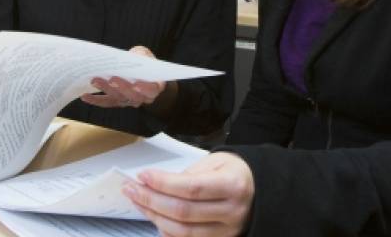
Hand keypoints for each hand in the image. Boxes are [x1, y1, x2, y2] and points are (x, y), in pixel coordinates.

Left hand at [80, 46, 165, 107]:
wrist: (140, 71)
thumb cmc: (144, 62)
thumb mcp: (145, 55)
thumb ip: (140, 56)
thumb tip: (130, 56)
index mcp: (155, 85)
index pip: (152, 89)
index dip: (145, 88)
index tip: (136, 84)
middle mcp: (143, 97)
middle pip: (133, 96)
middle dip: (122, 87)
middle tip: (112, 79)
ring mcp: (129, 101)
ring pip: (118, 98)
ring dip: (106, 90)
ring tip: (95, 80)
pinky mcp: (117, 101)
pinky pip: (107, 103)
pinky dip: (95, 100)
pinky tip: (84, 96)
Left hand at [123, 152, 254, 236]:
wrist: (259, 190)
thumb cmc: (234, 172)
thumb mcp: (216, 161)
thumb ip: (189, 174)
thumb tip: (157, 184)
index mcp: (233, 186)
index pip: (192, 188)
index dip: (163, 184)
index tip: (143, 175)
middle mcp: (231, 212)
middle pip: (183, 212)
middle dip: (151, 200)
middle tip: (131, 188)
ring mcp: (226, 231)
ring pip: (182, 231)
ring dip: (154, 216)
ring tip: (138, 201)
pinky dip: (167, 231)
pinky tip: (154, 217)